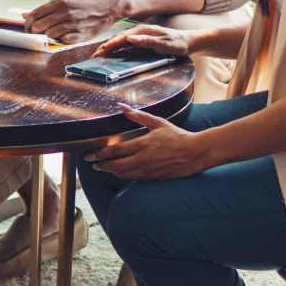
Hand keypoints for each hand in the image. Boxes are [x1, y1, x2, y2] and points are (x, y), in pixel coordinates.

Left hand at [23, 0, 126, 41]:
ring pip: (50, 34)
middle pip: (40, 26)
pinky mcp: (83, 34)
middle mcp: (66, 12)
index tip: (27, 27)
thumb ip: (47, 8)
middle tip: (35, 33)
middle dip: (34, 31)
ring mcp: (75, 24)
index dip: (28, 23)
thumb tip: (25, 15)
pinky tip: (60, 36)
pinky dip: (59, 40)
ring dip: (46, 36)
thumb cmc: (88, 0)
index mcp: (61, 1)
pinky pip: (64, 41)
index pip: (35, 14)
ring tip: (47, 34)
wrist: (111, 3)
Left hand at [84, 105, 212, 179]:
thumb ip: (138, 116)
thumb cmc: (177, 136)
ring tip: (105, 167)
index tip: (90, 155)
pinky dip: (125, 176)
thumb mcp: (158, 122)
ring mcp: (148, 171)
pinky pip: (134, 179)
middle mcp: (143, 160)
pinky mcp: (154, 178)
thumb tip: (122, 106)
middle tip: (93, 164)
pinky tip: (121, 172)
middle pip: (115, 166)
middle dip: (101, 165)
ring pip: (123, 174)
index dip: (100, 154)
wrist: (195, 153)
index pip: (115, 151)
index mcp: (143, 145)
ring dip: (112, 171)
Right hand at [91, 24, 191, 58]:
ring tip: (98, 55)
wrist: (188, 42)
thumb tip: (129, 39)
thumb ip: (147, 41)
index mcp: (143, 30)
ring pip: (120, 41)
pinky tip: (111, 53)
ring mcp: (140, 36)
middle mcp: (139, 32)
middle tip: (94, 56)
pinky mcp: (142, 42)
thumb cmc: (178, 43)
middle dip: (105, 46)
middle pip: (118, 38)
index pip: (122, 37)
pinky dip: (116, 49)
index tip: (101, 51)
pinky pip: (126, 45)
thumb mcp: (165, 44)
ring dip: (109, 48)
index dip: (110, 44)